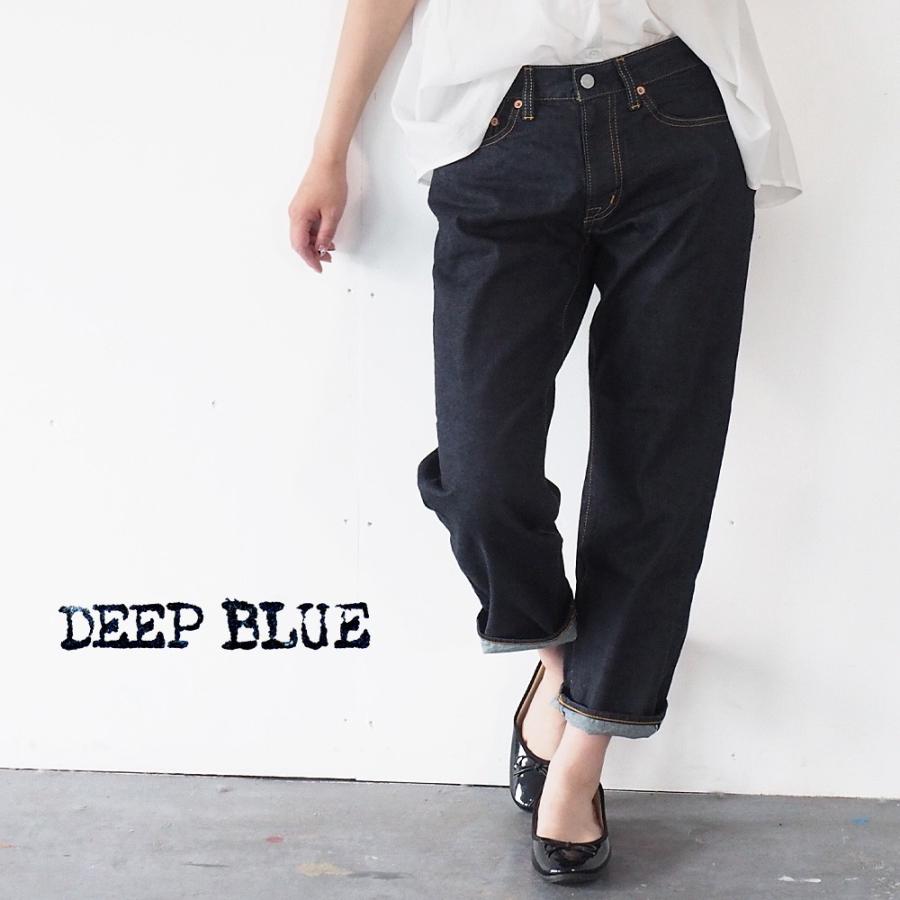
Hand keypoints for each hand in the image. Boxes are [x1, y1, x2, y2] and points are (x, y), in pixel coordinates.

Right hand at [288, 156, 347, 273]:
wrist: (328, 160)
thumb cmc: (330, 183)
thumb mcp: (333, 214)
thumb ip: (326, 234)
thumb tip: (320, 249)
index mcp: (298, 217)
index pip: (300, 246)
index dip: (309, 259)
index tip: (319, 268)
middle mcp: (294, 214)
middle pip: (299, 242)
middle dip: (312, 254)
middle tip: (327, 261)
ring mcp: (297, 209)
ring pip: (303, 234)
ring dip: (314, 244)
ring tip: (330, 250)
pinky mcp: (303, 205)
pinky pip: (306, 226)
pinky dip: (315, 234)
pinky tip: (326, 238)